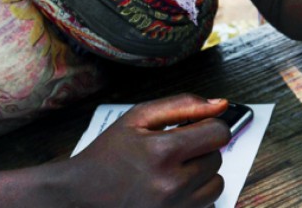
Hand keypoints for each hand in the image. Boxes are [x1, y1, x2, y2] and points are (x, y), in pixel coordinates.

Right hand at [61, 95, 229, 207]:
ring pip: (216, 185)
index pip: (219, 133)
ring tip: (175, 171)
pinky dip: (195, 196)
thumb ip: (183, 105)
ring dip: (202, 175)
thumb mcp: (138, 117)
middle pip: (217, 159)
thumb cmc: (108, 154)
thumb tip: (221, 104)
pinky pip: (206, 206)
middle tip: (175, 151)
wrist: (79, 195)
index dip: (208, 127)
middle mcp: (171, 184)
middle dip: (201, 150)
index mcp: (163, 151)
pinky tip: (174, 190)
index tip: (195, 129)